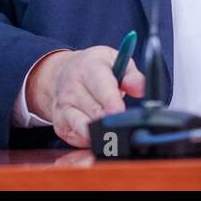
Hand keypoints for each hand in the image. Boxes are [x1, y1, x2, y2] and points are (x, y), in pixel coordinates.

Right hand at [26, 46, 145, 147]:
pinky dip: (91, 140)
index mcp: (88, 69)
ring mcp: (63, 108)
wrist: (61, 74)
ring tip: (112, 129)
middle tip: (124, 123)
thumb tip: (140, 89)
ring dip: (101, 132)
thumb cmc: (93, 68)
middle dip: (112, 120)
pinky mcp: (60, 125)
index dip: (112, 102)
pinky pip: (78, 139)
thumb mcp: (113, 60)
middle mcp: (71, 88)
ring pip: (84, 129)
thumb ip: (131, 75)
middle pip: (94, 112)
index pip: (100, 87)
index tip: (121, 112)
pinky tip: (98, 132)